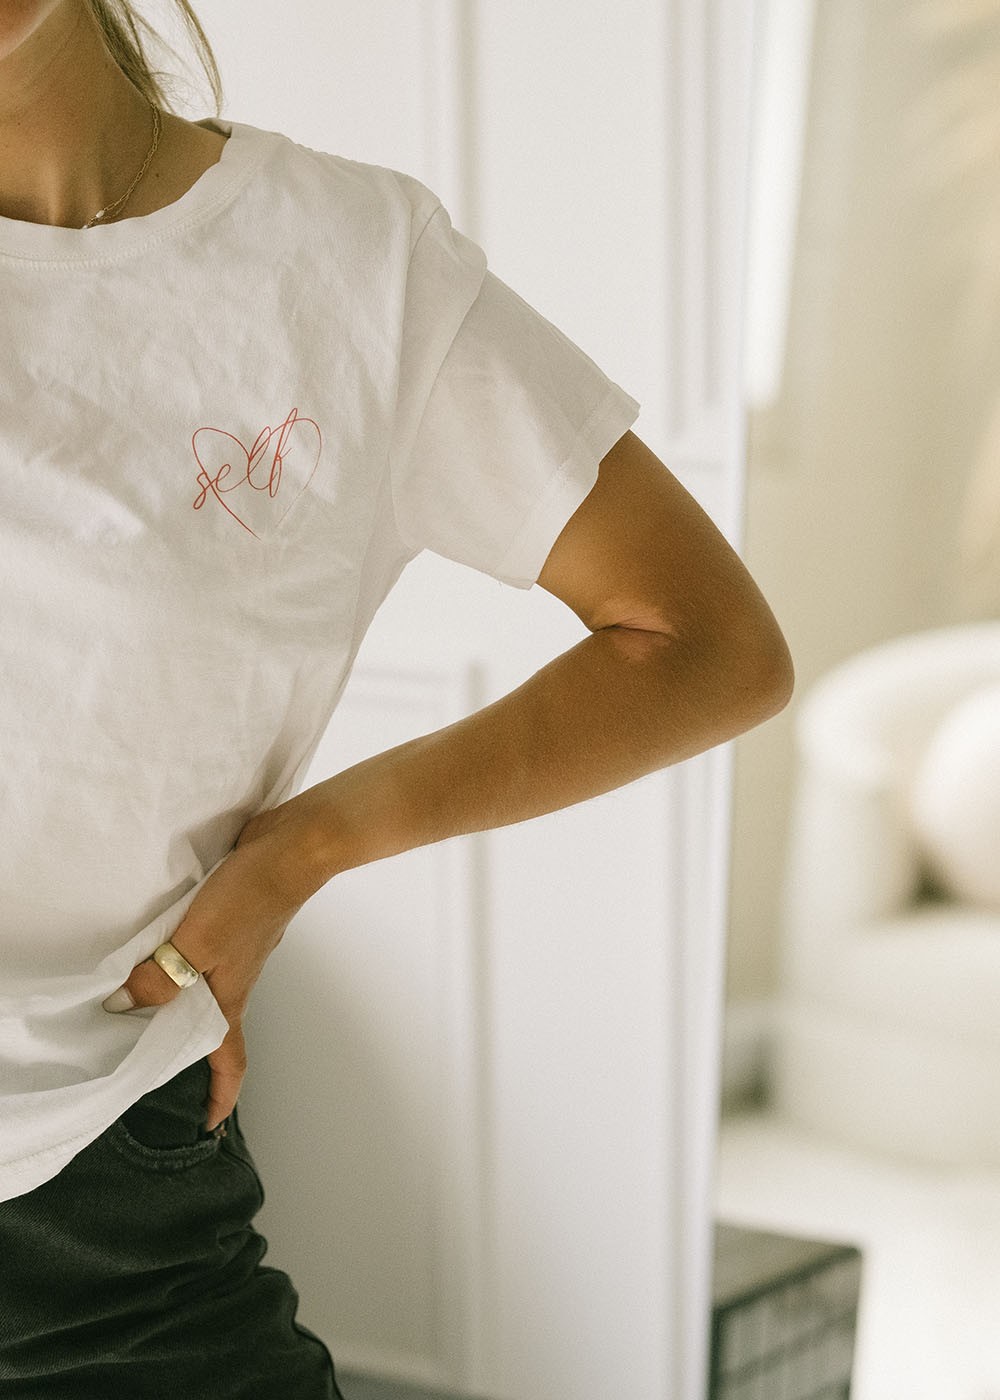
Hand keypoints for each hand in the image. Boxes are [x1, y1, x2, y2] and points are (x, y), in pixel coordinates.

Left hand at [103, 813, 317, 1130]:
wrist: (292, 847)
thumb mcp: (197, 944)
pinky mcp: (234, 919)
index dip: (220, 1098)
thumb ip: (158, 978)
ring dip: (180, 1001)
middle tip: (155, 1066)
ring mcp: (237, 948)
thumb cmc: (253, 898)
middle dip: (190, 1052)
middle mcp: (236, 978)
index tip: (208, 1126)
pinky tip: (160, 944)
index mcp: (232, 996)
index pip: (229, 1060)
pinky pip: (202, 951)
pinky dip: (182, 960)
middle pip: (212, 1027)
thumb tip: (122, 1007)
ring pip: (204, 987)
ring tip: (145, 1005)